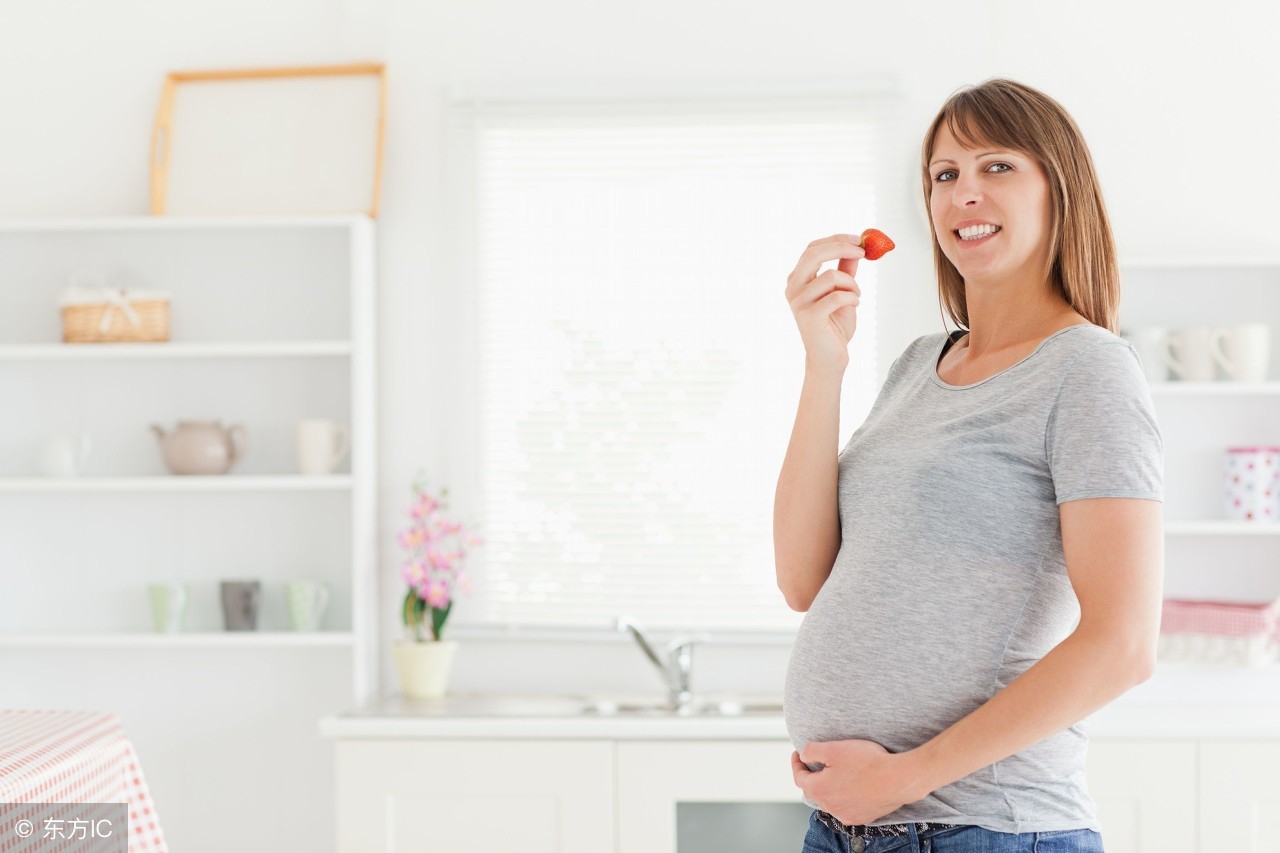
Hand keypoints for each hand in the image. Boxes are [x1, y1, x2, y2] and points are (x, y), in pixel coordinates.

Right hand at [784, 235, 864, 375]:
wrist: (829, 358)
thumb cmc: (834, 326)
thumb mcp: (843, 292)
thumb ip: (845, 270)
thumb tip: (856, 248)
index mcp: (797, 279)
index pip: (812, 248)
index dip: (836, 240)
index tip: (858, 240)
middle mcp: (793, 288)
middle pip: (814, 254)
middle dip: (841, 247)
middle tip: (862, 251)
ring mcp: (799, 302)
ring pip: (831, 276)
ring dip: (852, 284)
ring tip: (855, 296)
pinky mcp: (809, 316)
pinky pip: (837, 296)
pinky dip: (852, 298)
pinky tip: (854, 305)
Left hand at [790, 739, 927, 825]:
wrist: (898, 779)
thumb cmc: (867, 763)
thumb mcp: (833, 749)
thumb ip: (812, 751)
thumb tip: (804, 755)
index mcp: (820, 790)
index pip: (799, 778)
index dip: (797, 764)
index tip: (798, 754)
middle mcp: (830, 807)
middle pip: (814, 790)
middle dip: (812, 776)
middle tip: (815, 763)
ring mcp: (846, 814)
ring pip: (830, 800)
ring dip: (828, 787)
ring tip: (835, 773)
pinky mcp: (862, 817)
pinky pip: (845, 807)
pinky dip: (843, 797)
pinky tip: (851, 786)